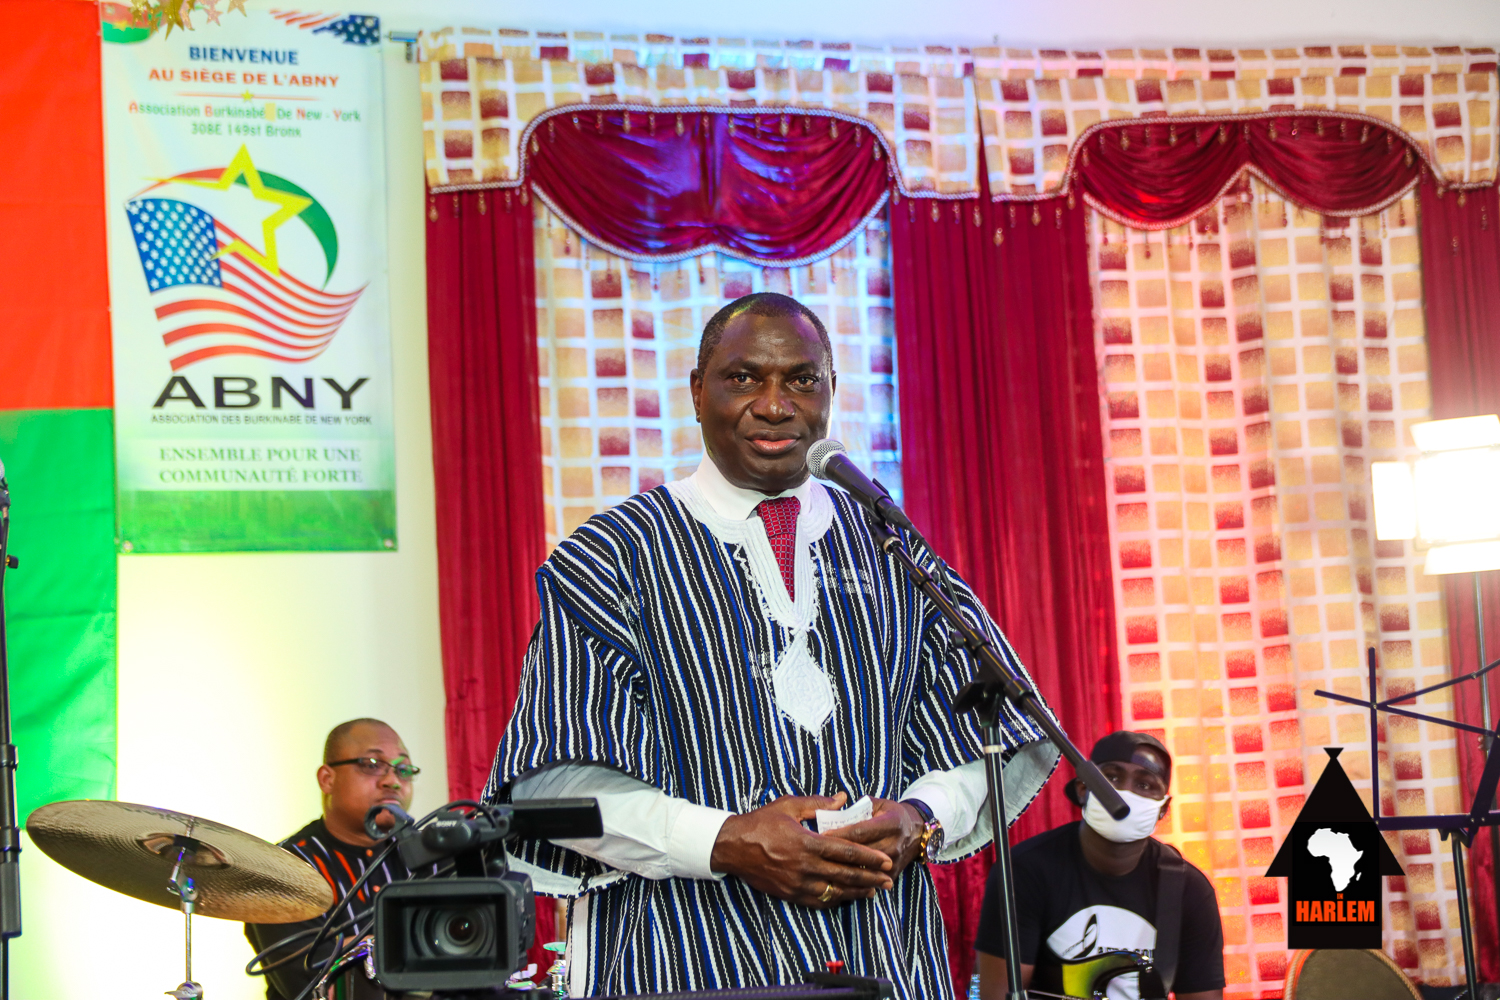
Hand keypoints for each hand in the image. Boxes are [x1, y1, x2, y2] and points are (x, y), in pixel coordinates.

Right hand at [710, 792, 894, 908]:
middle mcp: (805, 866)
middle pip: (845, 875)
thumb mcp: (789, 806)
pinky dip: (835, 899)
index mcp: (807, 842)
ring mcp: (797, 883)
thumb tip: (843, 799)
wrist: (732, 847)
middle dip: (870, 878)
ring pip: (835, 891)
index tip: (884, 860)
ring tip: (874, 892)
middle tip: (888, 880)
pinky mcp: (790, 894)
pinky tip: (846, 897)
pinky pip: (818, 900)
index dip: (868, 857)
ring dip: (856, 892)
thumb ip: (818, 804)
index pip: (846, 852)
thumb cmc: (760, 823)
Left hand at [824, 798, 924, 875]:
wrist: (916, 832)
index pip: (860, 830)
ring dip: (843, 868)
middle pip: (860, 852)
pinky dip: (853, 881)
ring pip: (863, 869)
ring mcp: (894, 862)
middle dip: (837, 853)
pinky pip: (869, 881)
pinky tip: (837, 879)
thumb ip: (858, 807)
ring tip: (822, 867)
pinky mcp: (892, 875)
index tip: (820, 835)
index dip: (839, 834)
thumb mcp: (878, 804)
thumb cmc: (891, 814)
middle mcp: (894, 843)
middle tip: (815, 853)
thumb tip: (834, 811)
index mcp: (891, 822)